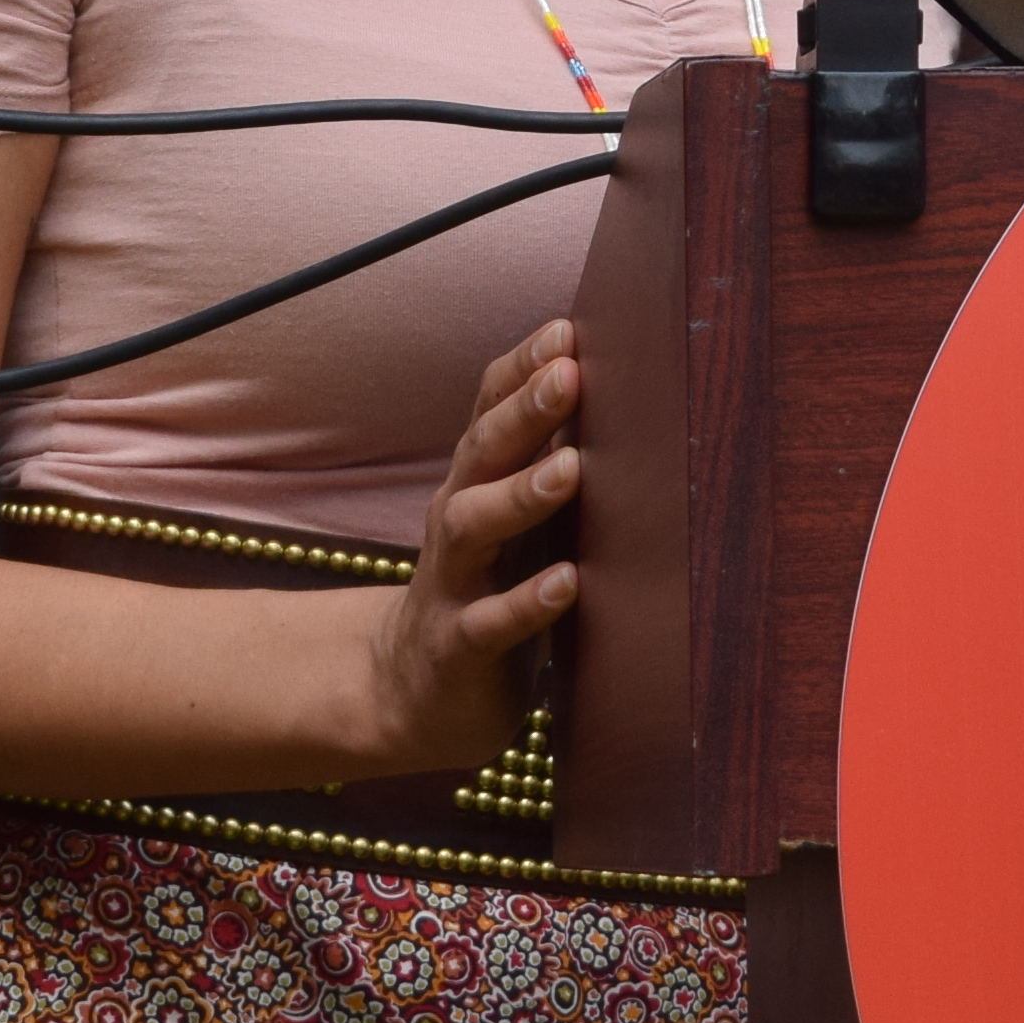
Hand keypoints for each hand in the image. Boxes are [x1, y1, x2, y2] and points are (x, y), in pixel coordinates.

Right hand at [340, 322, 584, 782]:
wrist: (408, 694)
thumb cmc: (485, 588)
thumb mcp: (508, 518)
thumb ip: (545, 460)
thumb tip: (616, 387)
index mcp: (476, 483)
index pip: (489, 410)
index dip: (522, 368)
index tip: (567, 328)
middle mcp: (457, 521)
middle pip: (481, 453)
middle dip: (523, 411)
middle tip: (569, 374)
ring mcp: (453, 584)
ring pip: (475, 526)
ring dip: (522, 493)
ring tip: (572, 467)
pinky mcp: (459, 649)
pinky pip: (489, 623)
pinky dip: (526, 602)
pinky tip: (568, 581)